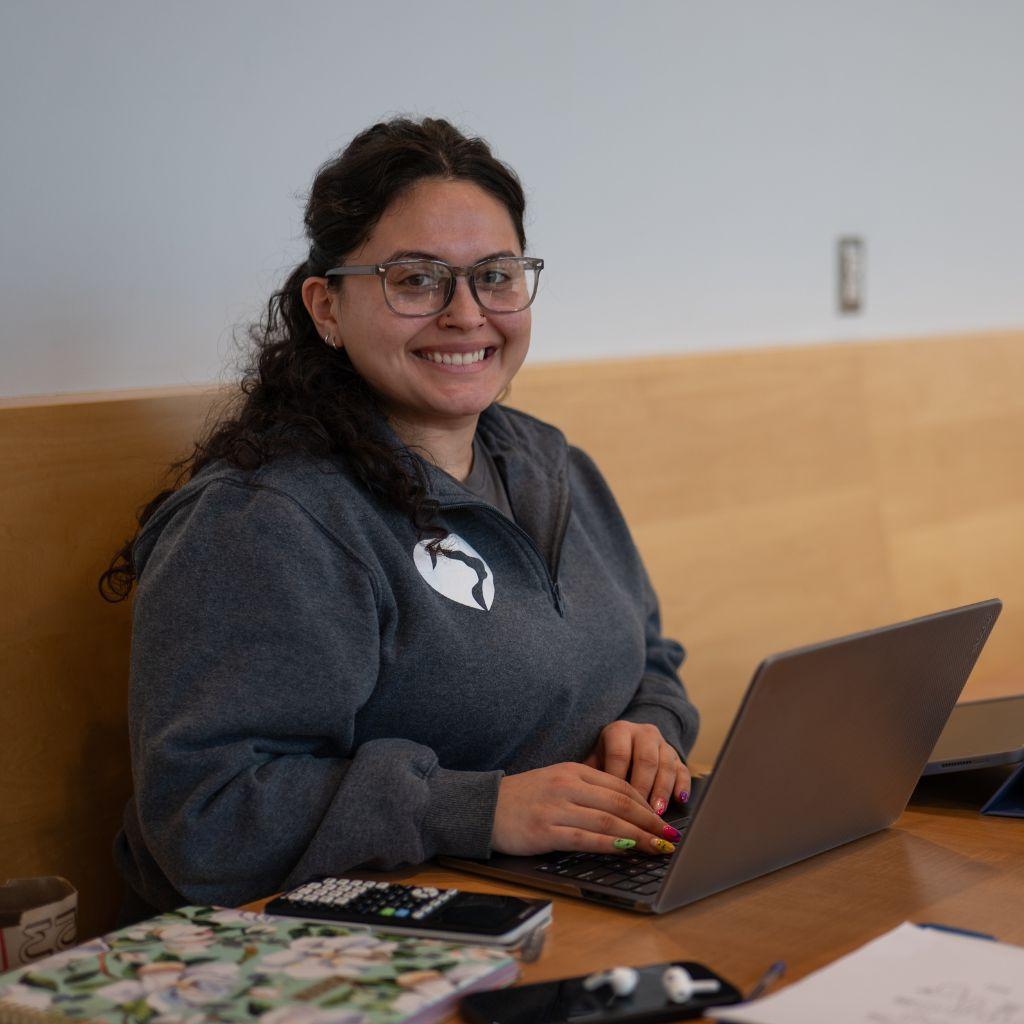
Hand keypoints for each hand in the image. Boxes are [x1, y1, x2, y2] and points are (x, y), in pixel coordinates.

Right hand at [490, 762, 679, 856]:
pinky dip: (611, 845)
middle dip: (651, 823)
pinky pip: (586, 838)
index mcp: (573, 771)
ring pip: (609, 821)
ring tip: (657, 849)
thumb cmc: (524, 798)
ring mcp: (557, 808)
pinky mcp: (546, 830)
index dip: (647, 805)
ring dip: (639, 837)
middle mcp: (568, 786)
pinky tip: (627, 851)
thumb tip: (624, 810)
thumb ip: (586, 791)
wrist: (485, 807)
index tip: (664, 821)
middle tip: (670, 838)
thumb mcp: (557, 783)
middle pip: (621, 803)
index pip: (620, 786)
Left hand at [584, 721, 690, 815]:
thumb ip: (591, 776)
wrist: (627, 743)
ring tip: (657, 813)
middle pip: (646, 760)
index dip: (618, 778)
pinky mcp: (677, 757)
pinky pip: (683, 770)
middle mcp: (643, 733)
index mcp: (619, 731)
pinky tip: (680, 801)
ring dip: (662, 791)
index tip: (614, 801)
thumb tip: (585, 802)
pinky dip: (682, 786)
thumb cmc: (605, 759)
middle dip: (643, 787)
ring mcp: (663, 744)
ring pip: (666, 765)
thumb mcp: (594, 761)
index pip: (619, 754)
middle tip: (639, 811)